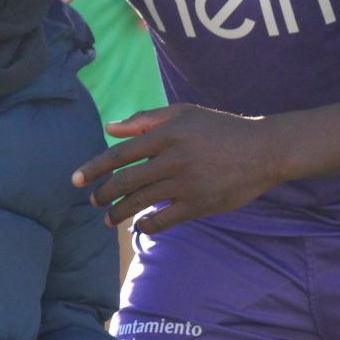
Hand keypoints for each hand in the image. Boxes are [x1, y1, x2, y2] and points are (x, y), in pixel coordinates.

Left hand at [71, 104, 285, 234]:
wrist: (264, 150)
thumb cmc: (220, 128)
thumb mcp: (185, 114)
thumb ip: (146, 120)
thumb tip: (110, 128)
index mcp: (167, 134)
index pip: (120, 154)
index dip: (95, 168)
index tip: (76, 180)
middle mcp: (174, 159)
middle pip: (126, 181)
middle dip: (104, 194)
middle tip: (93, 201)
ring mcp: (187, 183)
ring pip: (141, 203)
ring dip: (120, 213)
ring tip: (108, 219)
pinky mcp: (200, 204)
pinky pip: (165, 220)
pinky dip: (148, 225)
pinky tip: (140, 226)